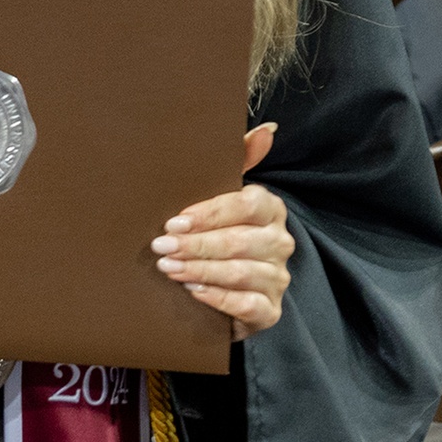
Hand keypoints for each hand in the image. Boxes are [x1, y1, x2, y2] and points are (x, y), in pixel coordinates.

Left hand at [156, 125, 294, 342]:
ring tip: (169, 269)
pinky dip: (219, 298)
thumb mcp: (222, 199)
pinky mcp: (270, 311)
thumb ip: (240, 160)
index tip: (175, 222)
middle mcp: (280, 242)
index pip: (247, 206)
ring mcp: (277, 278)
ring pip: (242, 273)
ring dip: (201, 270)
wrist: (222, 291)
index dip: (210, 214)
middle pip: (240, 241)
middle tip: (161, 247)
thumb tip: (267, 129)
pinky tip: (193, 292)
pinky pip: (248, 305)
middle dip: (197, 245)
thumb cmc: (218, 235)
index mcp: (271, 210)